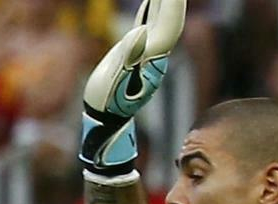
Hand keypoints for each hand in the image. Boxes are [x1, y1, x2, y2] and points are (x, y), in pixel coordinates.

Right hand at [80, 0, 184, 177]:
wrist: (105, 118)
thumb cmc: (107, 103)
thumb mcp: (113, 80)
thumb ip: (127, 56)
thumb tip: (141, 31)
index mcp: (153, 54)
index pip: (170, 21)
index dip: (172, 2)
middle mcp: (156, 50)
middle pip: (169, 15)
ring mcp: (148, 50)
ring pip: (161, 17)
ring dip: (163, 1)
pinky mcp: (137, 51)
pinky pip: (149, 22)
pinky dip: (152, 8)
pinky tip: (152, 0)